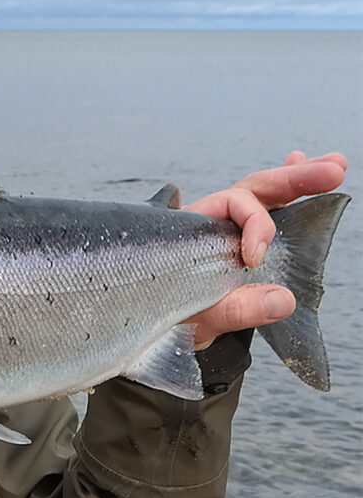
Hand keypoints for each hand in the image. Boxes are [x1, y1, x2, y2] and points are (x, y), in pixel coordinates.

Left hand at [182, 151, 347, 347]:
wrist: (162, 333)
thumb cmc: (174, 321)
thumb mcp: (199, 319)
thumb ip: (235, 309)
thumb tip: (282, 300)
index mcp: (192, 231)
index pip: (231, 206)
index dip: (254, 225)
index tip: (256, 258)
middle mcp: (210, 223)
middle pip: (253, 190)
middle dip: (293, 180)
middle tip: (333, 171)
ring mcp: (227, 230)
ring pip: (262, 196)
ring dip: (298, 179)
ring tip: (335, 165)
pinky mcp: (242, 244)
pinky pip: (265, 211)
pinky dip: (286, 192)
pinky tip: (302, 164)